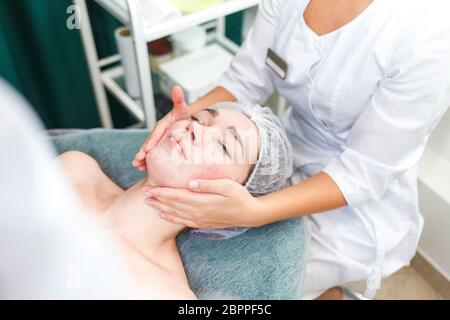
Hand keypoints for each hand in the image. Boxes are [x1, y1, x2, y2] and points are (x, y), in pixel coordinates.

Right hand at [132, 85, 189, 170]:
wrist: (187, 125)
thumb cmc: (184, 118)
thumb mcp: (182, 109)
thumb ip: (178, 100)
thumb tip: (176, 87)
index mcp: (162, 125)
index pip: (156, 134)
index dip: (151, 141)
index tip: (146, 149)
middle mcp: (158, 134)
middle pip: (149, 143)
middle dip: (143, 152)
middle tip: (137, 160)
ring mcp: (157, 141)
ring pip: (149, 150)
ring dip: (143, 158)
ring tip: (138, 166)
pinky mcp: (159, 147)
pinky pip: (152, 154)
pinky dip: (147, 161)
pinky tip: (143, 169)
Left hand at [141, 179, 264, 228]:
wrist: (250, 215)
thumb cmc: (240, 196)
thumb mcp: (227, 186)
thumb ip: (208, 184)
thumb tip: (190, 182)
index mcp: (202, 201)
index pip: (177, 196)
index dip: (162, 192)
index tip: (149, 187)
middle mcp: (198, 212)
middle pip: (173, 205)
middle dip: (157, 199)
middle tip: (143, 194)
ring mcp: (200, 219)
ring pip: (175, 214)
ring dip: (161, 208)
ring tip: (149, 204)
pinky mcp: (203, 223)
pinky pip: (183, 221)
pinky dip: (172, 218)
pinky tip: (164, 215)